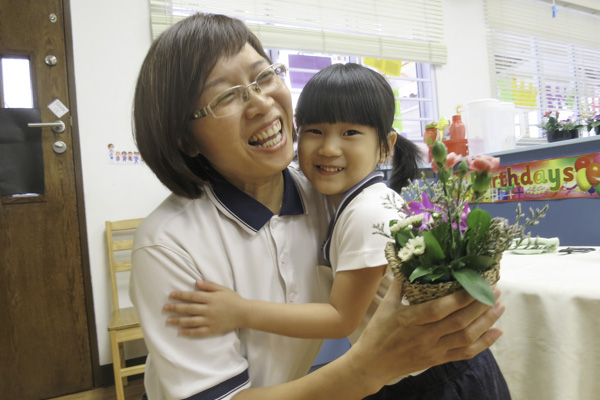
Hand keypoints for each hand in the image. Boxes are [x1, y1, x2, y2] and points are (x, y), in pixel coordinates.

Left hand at [163, 280, 249, 335]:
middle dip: (176, 307)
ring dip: (179, 320)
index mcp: (211, 298)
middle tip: (165, 307)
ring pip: (191, 321)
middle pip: (189, 308)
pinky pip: (198, 331)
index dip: (181, 295)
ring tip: (168, 320)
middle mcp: (208, 310)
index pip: (192, 296)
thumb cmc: (233, 299)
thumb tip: (196, 282)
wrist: (244, 313)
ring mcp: (210, 321)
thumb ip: (209, 286)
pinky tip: (180, 332)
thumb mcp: (223, 289)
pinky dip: (189, 332)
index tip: (171, 295)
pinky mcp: (212, 329)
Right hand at [346, 279, 503, 388]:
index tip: (476, 284)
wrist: (373, 364)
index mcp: (410, 319)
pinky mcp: (438, 359)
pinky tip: (497, 332)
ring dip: (486, 322)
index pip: (440, 308)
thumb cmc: (378, 332)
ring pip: (466, 337)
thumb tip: (408, 260)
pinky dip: (484, 344)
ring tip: (499, 307)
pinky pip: (465, 353)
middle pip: (459, 322)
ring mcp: (433, 349)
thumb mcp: (385, 305)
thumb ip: (399, 283)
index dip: (460, 298)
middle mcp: (424, 336)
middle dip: (480, 306)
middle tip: (495, 290)